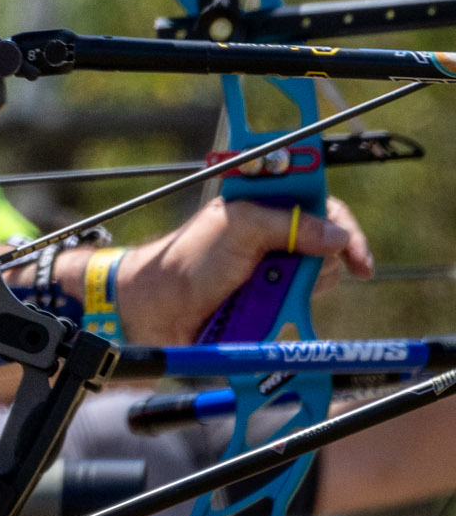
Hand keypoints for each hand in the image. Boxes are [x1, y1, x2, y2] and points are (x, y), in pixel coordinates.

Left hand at [102, 195, 371, 344]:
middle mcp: (271, 232)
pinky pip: (301, 301)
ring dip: (300, 288)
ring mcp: (272, 266)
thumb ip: (287, 224)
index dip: (340, 224)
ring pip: (318, 275)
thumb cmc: (187, 264)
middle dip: (320, 262)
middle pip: (327, 243)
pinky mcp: (270, 296)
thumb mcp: (237, 231)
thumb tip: (338, 236)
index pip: (318, 203)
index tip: (354, 252)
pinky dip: (293, 307)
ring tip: (264, 292)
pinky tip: (269, 309)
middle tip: (292, 276)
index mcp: (260, 204)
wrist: (161, 312)